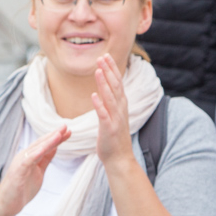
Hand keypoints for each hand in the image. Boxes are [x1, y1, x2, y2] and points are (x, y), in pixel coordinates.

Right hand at [0, 124, 69, 215]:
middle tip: (65, 126)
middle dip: (54, 135)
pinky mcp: (17, 172)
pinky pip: (28, 161)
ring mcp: (20, 163)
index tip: (68, 131)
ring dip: (47, 141)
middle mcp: (25, 157)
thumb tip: (55, 148)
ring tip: (58, 134)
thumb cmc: (21, 189)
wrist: (6, 205)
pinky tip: (44, 148)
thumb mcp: (38, 172)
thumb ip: (45, 160)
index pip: (45, 145)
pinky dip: (36, 153)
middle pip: (41, 143)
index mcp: (30, 157)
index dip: (57, 138)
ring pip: (36, 149)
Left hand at [90, 54, 136, 172]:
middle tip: (102, 56)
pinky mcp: (109, 129)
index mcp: (121, 106)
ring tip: (98, 70)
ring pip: (110, 97)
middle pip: (115, 86)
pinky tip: (93, 95)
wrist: (119, 159)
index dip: (112, 69)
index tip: (106, 56)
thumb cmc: (114, 139)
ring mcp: (116, 119)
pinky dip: (99, 105)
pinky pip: (103, 115)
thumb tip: (103, 90)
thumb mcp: (114, 117)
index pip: (117, 83)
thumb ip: (111, 103)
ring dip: (104, 83)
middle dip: (109, 70)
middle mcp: (120, 110)